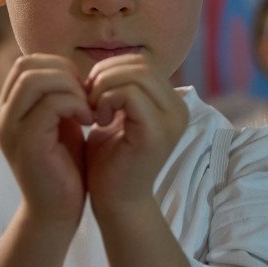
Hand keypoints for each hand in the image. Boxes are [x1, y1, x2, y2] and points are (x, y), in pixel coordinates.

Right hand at [0, 53, 93, 222]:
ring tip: (86, 107)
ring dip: (69, 87)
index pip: (25, 64)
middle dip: (63, 72)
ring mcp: (10, 129)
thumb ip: (57, 95)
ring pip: (35, 80)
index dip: (57, 66)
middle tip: (85, 95)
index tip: (81, 88)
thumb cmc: (64, 166)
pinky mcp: (26, 142)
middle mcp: (1, 116)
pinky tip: (87, 121)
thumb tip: (68, 68)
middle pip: (26, 65)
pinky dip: (74, 104)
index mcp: (7, 109)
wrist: (57, 211)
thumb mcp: (59, 122)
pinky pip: (49, 104)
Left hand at [84, 54, 188, 216]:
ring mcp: (172, 120)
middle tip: (87, 98)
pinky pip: (130, 94)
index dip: (111, 69)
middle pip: (141, 64)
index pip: (142, 63)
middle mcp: (179, 109)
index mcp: (171, 103)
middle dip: (106, 75)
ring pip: (136, 74)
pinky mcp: (157, 132)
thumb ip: (117, 90)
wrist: (115, 203)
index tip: (90, 92)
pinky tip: (97, 120)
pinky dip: (106, 99)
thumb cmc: (110, 161)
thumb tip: (106, 64)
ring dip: (104, 87)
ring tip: (92, 110)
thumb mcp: (116, 116)